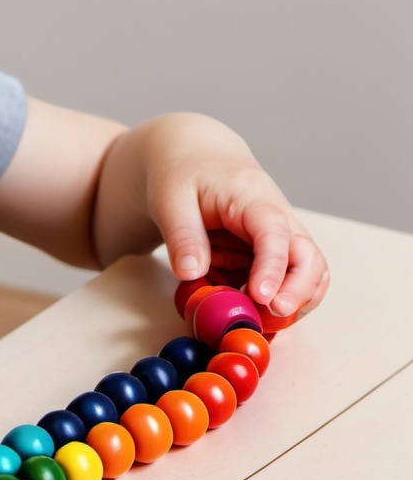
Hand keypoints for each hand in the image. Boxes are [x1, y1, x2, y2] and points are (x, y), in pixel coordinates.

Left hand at [143, 115, 329, 317]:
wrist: (190, 158)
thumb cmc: (181, 173)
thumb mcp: (169, 199)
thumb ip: (182, 235)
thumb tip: (191, 274)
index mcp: (254, 199)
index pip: (276, 233)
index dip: (274, 268)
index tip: (263, 297)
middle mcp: (278, 220)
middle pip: (309, 259)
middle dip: (298, 293)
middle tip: (270, 320)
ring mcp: (277, 240)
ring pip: (304, 277)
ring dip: (285, 304)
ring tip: (252, 321)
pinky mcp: (267, 257)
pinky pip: (278, 285)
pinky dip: (265, 304)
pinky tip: (238, 311)